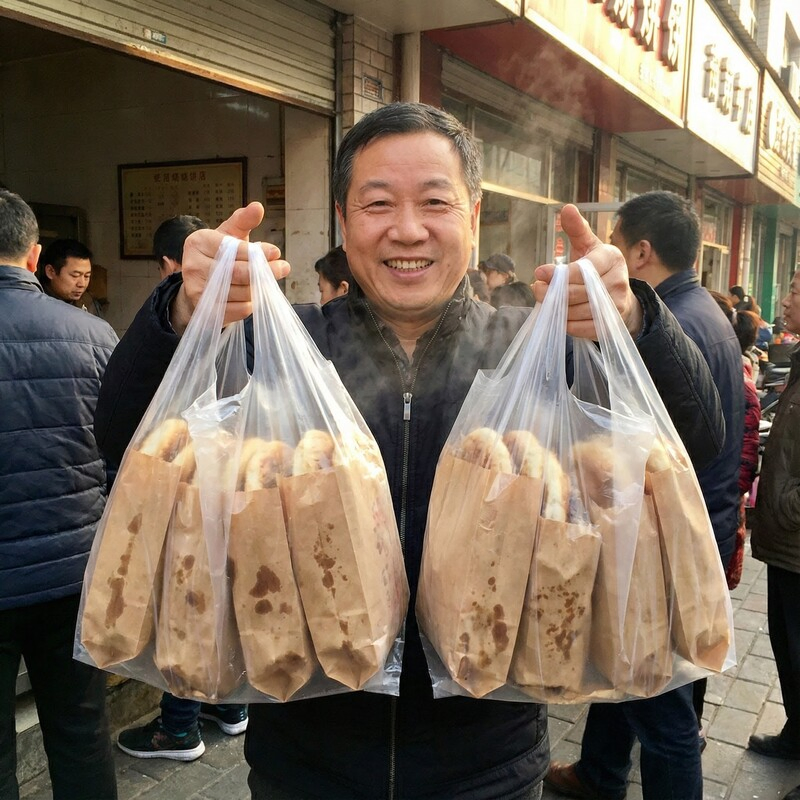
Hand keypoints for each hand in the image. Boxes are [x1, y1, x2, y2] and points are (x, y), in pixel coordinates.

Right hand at [170, 202, 290, 333]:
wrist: (198, 287)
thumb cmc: (218, 256)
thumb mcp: (228, 235)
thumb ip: (243, 221)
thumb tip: (258, 207)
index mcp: (198, 242)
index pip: (233, 249)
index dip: (258, 252)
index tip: (276, 253)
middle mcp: (194, 266)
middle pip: (239, 272)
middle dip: (266, 271)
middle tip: (283, 268)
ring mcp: (198, 291)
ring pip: (242, 292)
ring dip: (260, 288)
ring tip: (268, 282)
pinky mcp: (206, 312)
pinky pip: (240, 310)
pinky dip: (251, 304)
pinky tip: (253, 297)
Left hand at [531, 204, 642, 339]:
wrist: (620, 299)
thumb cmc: (598, 270)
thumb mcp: (589, 247)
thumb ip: (576, 230)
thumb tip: (566, 208)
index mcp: (612, 258)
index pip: (582, 269)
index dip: (558, 274)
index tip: (538, 273)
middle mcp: (618, 281)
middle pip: (576, 292)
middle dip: (552, 293)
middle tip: (536, 290)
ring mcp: (615, 305)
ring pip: (576, 312)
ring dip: (556, 310)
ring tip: (546, 303)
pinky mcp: (610, 325)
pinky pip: (581, 328)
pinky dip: (566, 324)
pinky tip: (558, 317)